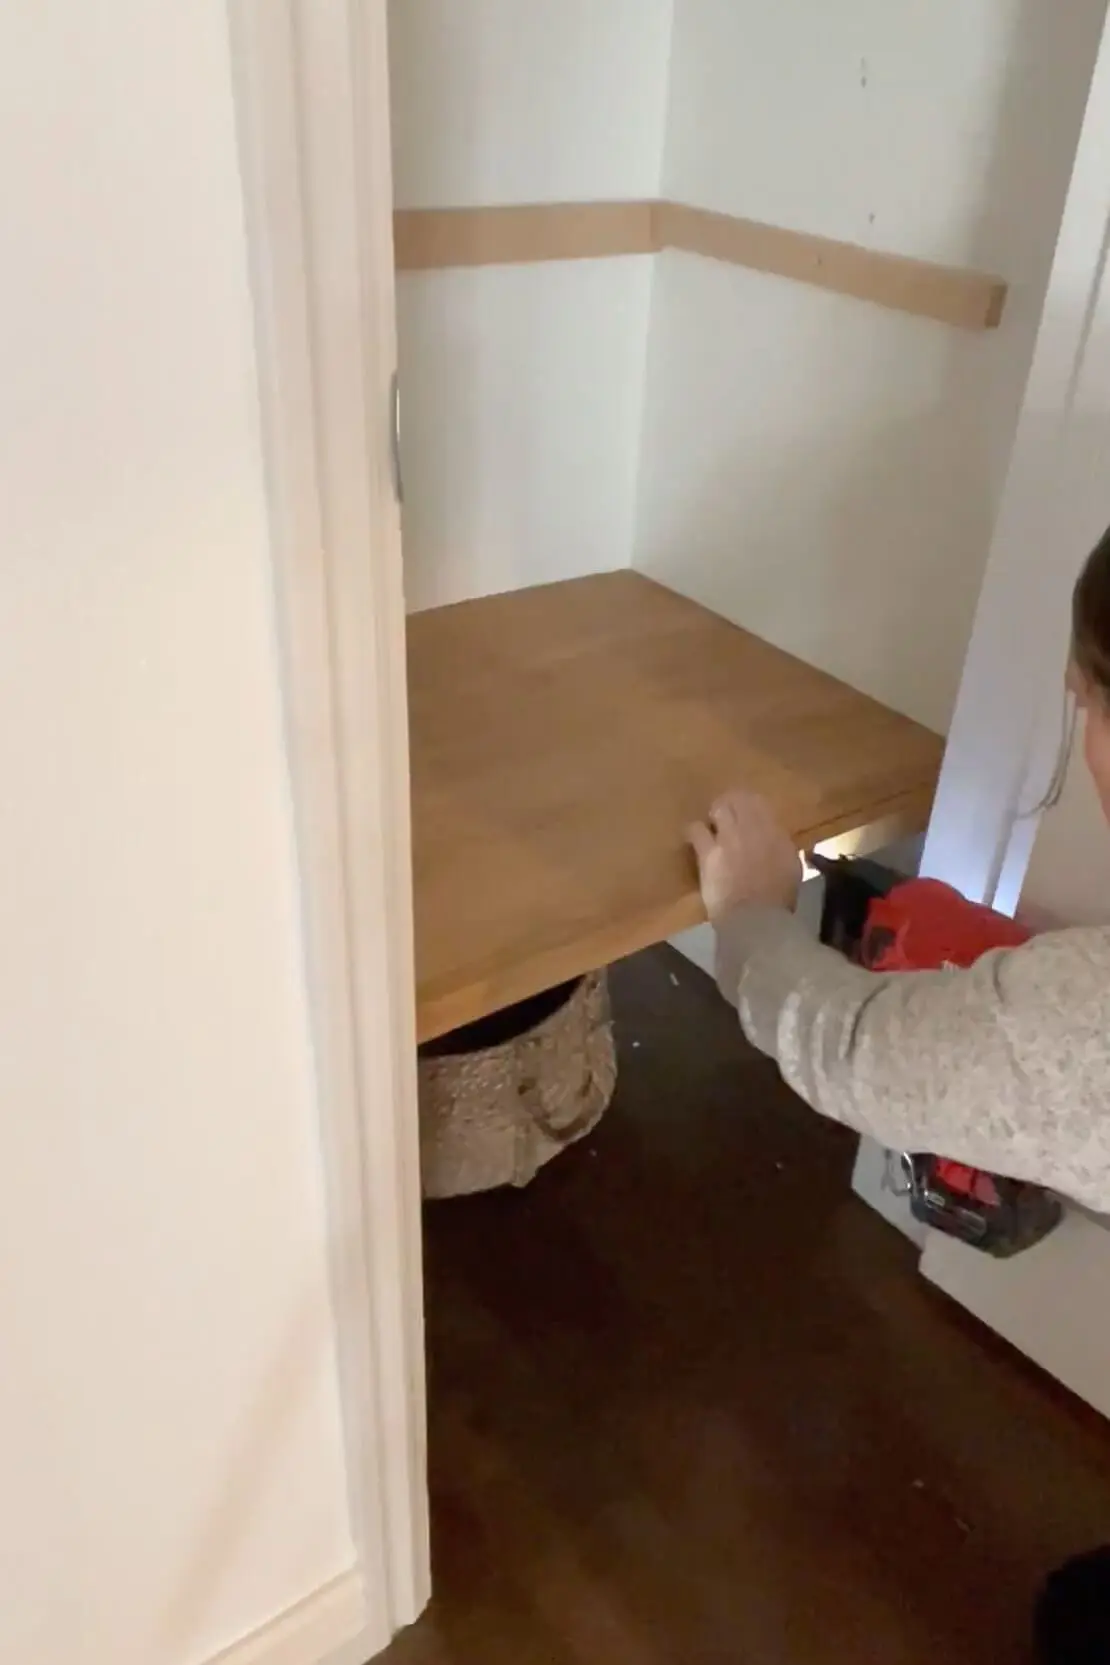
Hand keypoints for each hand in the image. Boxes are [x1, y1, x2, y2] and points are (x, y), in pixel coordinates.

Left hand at [686, 790, 801, 919]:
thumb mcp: (791, 869)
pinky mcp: (708, 852)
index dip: (750, 803)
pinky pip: (696, 830)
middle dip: (730, 803)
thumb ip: (783, 848)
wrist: (756, 918)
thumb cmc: (779, 900)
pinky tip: (693, 837)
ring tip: (711, 823)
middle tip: (724, 811)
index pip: (760, 803)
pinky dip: (694, 831)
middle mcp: (753, 828)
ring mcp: (729, 838)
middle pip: (738, 800)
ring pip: (719, 808)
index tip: (746, 808)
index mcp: (777, 833)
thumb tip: (775, 839)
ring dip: (714, 814)